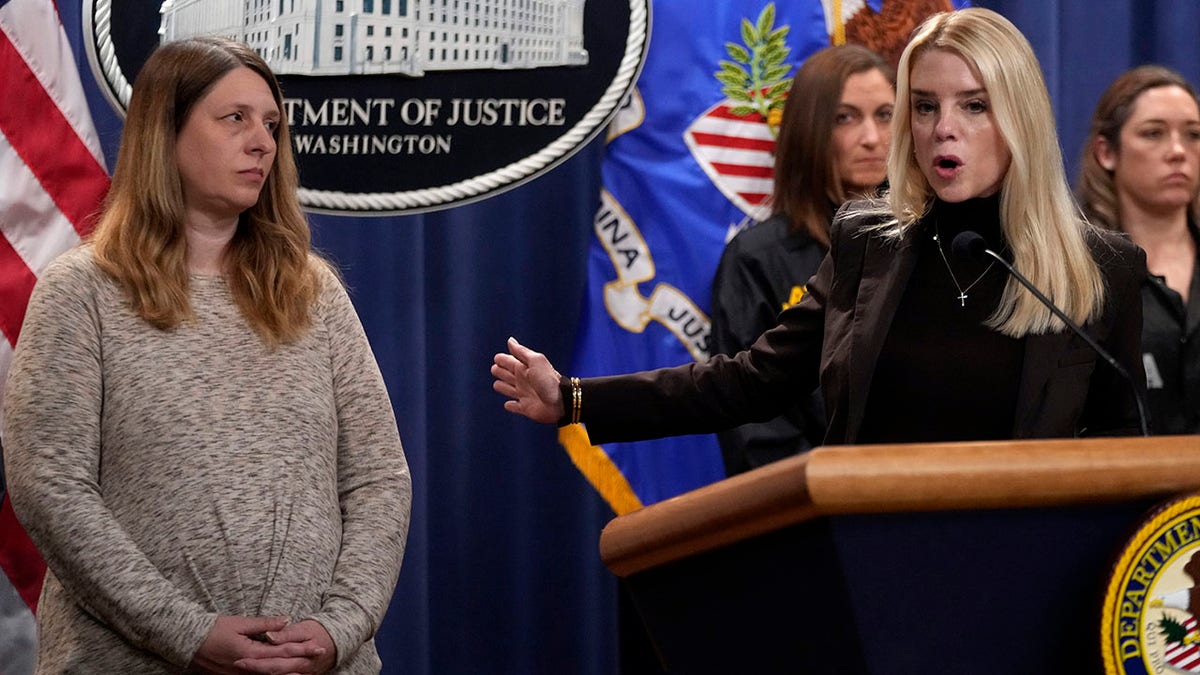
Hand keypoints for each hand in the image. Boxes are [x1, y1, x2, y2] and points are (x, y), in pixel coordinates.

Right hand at [191, 616, 327, 673]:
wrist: (189, 640)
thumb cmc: (213, 629)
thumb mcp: (240, 623)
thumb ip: (265, 624)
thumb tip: (287, 620)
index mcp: (249, 653)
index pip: (281, 652)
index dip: (301, 649)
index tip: (317, 646)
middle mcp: (246, 667)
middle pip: (279, 667)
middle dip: (301, 661)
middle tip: (319, 655)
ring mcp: (239, 674)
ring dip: (288, 672)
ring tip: (307, 669)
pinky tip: (282, 674)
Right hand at [491, 337, 564, 423]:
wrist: (561, 401)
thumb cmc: (548, 379)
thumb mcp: (535, 361)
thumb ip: (521, 352)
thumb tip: (510, 340)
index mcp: (523, 368)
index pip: (507, 362)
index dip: (500, 360)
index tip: (497, 359)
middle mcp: (522, 380)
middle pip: (504, 374)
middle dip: (498, 371)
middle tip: (495, 370)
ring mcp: (523, 394)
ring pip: (506, 389)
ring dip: (501, 387)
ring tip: (498, 385)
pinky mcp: (525, 408)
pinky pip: (514, 406)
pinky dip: (510, 406)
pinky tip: (508, 404)